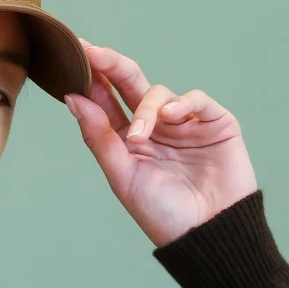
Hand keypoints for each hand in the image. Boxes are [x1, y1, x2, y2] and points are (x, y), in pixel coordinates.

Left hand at [64, 42, 258, 246]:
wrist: (209, 235)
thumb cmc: (163, 214)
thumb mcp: (123, 177)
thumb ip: (99, 137)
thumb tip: (74, 99)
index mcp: (129, 140)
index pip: (106, 101)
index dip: (91, 79)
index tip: (74, 56)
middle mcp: (155, 126)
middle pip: (130, 84)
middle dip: (111, 66)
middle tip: (92, 52)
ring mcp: (185, 122)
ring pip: (159, 92)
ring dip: (146, 108)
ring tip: (139, 136)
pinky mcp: (214, 122)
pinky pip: (196, 99)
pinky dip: (182, 103)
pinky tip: (171, 117)